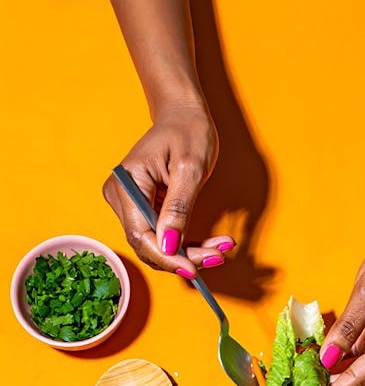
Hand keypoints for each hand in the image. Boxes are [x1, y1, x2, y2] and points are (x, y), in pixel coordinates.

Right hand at [103, 103, 232, 275]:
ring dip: (189, 254)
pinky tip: (213, 246)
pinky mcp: (146, 210)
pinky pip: (165, 237)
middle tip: (218, 257)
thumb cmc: (187, 132)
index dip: (166, 257)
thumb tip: (168, 245)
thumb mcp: (189, 168)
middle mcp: (121, 198)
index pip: (140, 234)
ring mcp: (132, 206)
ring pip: (158, 246)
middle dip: (183, 257)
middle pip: (148, 244)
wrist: (184, 116)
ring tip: (221, 250)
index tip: (194, 269)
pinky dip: (188, 246)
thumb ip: (178, 208)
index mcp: (126, 183)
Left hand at [322, 207, 364, 385]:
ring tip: (304, 374)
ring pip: (357, 362)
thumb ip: (347, 328)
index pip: (360, 376)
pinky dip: (340, 351)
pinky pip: (359, 347)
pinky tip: (319, 353)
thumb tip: (327, 358)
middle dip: (331, 382)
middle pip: (359, 374)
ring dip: (333, 368)